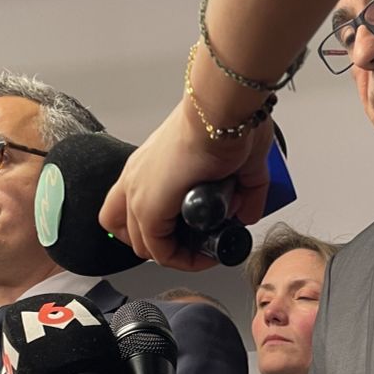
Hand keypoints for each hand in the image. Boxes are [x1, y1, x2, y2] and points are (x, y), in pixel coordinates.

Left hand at [99, 99, 271, 270]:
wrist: (222, 113)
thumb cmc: (227, 121)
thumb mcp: (237, 161)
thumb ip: (243, 191)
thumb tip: (246, 215)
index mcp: (150, 163)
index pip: (131, 206)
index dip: (160, 227)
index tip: (191, 234)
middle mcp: (136, 177)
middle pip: (126, 228)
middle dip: (162, 244)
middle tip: (193, 246)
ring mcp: (138, 192)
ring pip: (140, 244)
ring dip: (173, 254)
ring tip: (201, 252)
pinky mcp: (148, 208)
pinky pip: (159, 251)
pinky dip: (183, 259)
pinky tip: (206, 255)